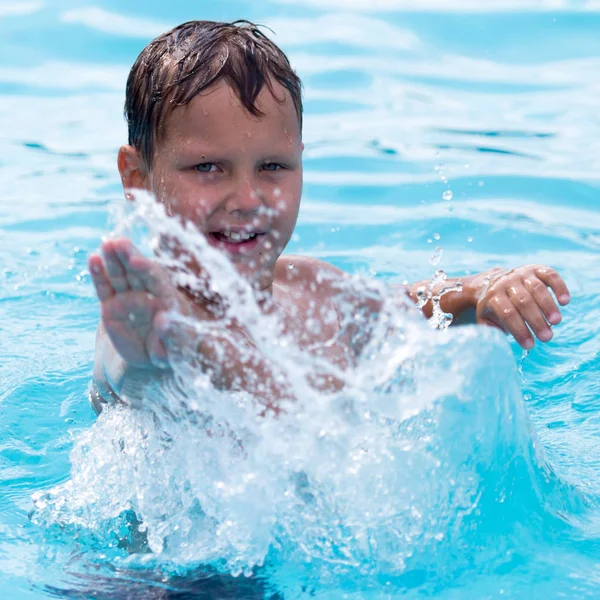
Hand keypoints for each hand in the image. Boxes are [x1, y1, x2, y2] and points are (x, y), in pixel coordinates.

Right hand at [89, 238, 193, 369]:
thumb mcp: (177, 347)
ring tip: (106, 244)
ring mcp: (128, 297)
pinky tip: (93, 259)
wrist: (153, 357)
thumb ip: (173, 333)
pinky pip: (104, 288)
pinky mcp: (111, 305)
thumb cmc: (172, 350)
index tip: (137, 261)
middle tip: (119, 242)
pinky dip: (98, 274)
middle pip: (138, 271)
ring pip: (120, 275)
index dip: (148, 270)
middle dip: (129, 256)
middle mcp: (148, 293)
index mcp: (167, 299)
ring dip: (113, 259)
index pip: (158, 280)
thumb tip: (164, 321)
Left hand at [472, 265, 569, 349]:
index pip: (507, 314)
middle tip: (547, 337)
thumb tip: (496, 338)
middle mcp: (507, 282)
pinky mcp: (536, 269)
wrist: (493, 282)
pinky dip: (559, 287)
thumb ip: (489, 328)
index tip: (530, 345)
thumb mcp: (485, 317)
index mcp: (493, 296)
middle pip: (523, 302)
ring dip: (549, 306)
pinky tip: (565, 302)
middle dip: (536, 321)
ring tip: (556, 322)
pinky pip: (550, 275)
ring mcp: (522, 274)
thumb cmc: (493, 307)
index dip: (519, 330)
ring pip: (537, 289)